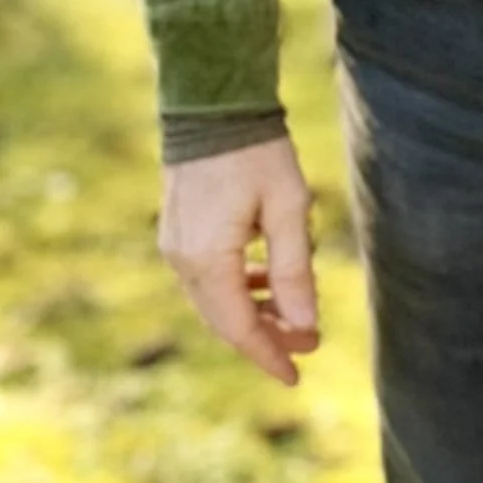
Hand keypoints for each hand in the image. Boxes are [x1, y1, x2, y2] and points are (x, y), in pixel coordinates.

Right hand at [159, 136, 320, 387]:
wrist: (212, 106)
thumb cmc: (256, 152)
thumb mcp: (288, 210)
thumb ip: (294, 271)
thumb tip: (304, 324)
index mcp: (208, 259)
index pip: (239, 327)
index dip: (269, 355)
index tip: (296, 376)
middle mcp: (183, 259)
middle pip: (224, 320)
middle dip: (266, 337)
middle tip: (307, 344)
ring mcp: (175, 246)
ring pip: (214, 301)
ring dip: (253, 313)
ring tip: (294, 314)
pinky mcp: (177, 232)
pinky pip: (206, 277)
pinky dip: (238, 288)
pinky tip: (266, 281)